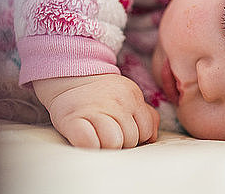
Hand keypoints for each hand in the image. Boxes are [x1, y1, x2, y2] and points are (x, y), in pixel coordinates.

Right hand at [32, 74, 159, 148]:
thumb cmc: (103, 95)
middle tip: (108, 131)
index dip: (137, 136)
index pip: (146, 131)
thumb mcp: (129, 97)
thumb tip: (152, 137)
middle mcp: (116, 102)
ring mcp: (95, 110)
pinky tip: (86, 138)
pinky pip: (89, 143)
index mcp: (132, 96)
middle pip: (130, 140)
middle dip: (121, 141)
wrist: (72, 78)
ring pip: (113, 143)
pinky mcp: (73, 121)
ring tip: (98, 135)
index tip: (124, 129)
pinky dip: (89, 145)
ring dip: (106, 145)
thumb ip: (146, 114)